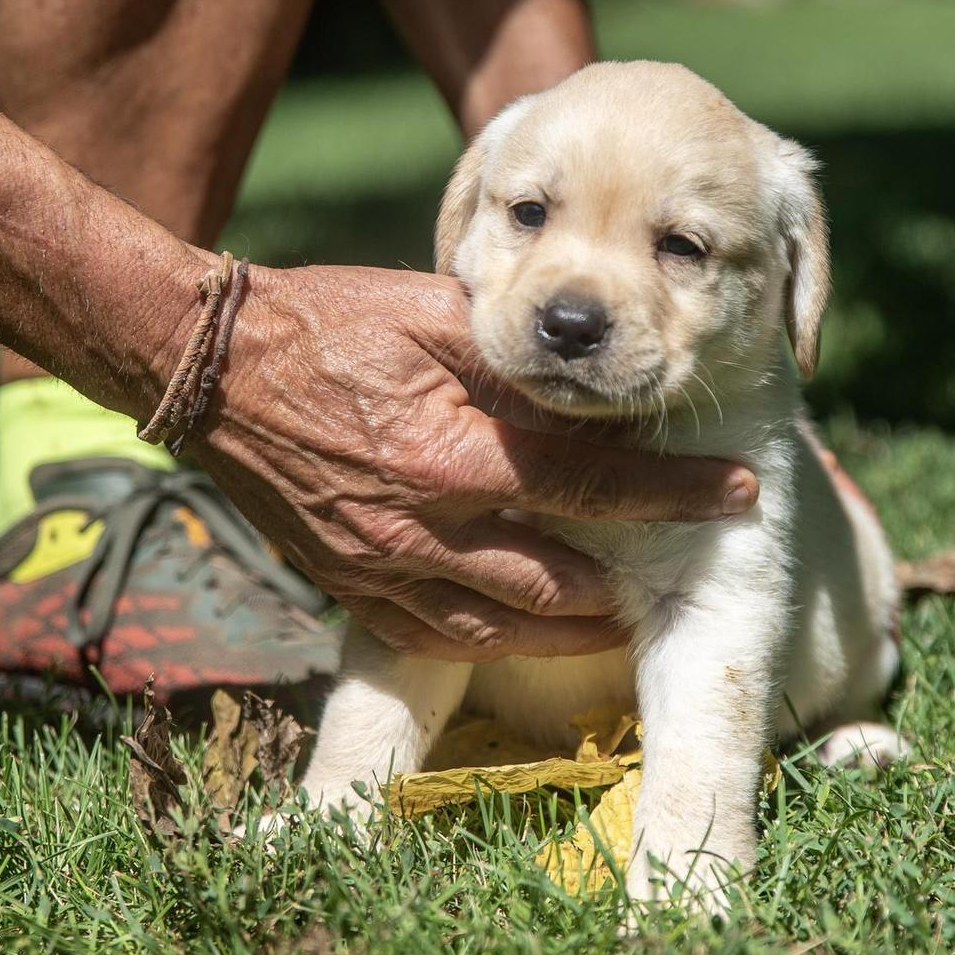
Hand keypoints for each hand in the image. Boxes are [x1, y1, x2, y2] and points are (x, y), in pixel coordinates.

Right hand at [189, 263, 758, 660]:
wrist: (212, 371)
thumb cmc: (326, 323)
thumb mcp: (428, 314)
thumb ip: (513, 361)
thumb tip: (592, 388)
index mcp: (451, 452)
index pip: (593, 483)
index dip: (676, 492)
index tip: (742, 489)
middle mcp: (421, 526)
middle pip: (562, 578)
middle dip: (640, 573)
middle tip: (699, 558)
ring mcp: (380, 566)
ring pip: (504, 628)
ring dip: (576, 627)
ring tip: (627, 612)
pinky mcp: (347, 586)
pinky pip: (435, 637)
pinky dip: (494, 639)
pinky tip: (531, 628)